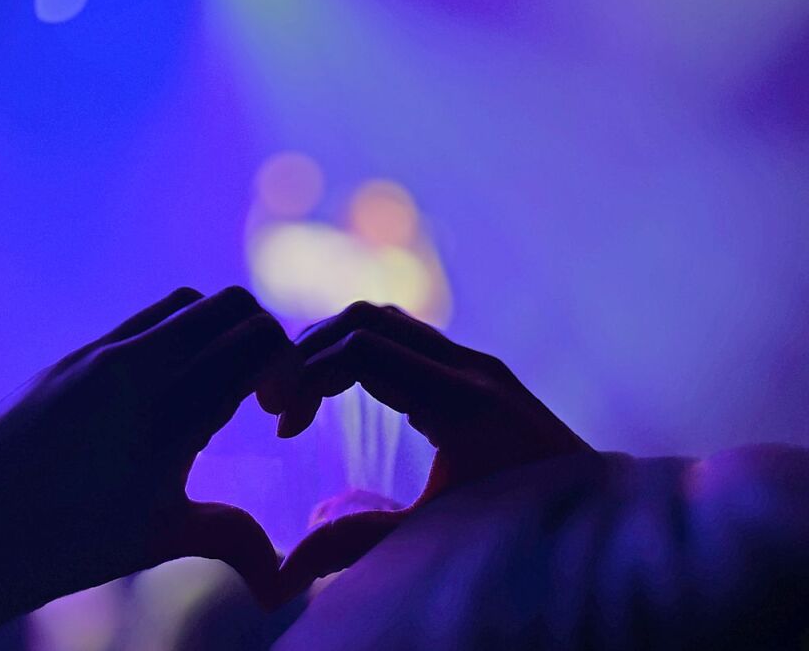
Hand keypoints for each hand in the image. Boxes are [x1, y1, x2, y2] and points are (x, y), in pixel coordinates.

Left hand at [0, 287, 298, 648]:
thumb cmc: (61, 546)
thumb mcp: (156, 539)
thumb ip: (230, 538)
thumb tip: (282, 576)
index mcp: (168, 411)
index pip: (257, 340)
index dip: (288, 368)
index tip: (277, 414)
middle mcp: (136, 366)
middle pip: (229, 305)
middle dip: (260, 339)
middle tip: (253, 397)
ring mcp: (98, 354)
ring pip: (184, 303)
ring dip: (213, 332)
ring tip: (202, 395)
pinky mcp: (69, 357)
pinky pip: (140, 322)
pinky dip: (172, 339)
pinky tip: (156, 398)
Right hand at [273, 301, 592, 599]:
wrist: (608, 523)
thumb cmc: (527, 535)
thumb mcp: (439, 541)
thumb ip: (361, 542)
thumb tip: (285, 565)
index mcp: (463, 401)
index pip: (362, 351)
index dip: (307, 379)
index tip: (283, 427)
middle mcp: (470, 368)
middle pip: (367, 319)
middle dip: (310, 352)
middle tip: (277, 404)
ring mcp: (476, 364)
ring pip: (386, 321)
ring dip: (334, 347)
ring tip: (300, 396)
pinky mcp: (475, 373)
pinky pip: (405, 339)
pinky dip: (362, 353)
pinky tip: (344, 398)